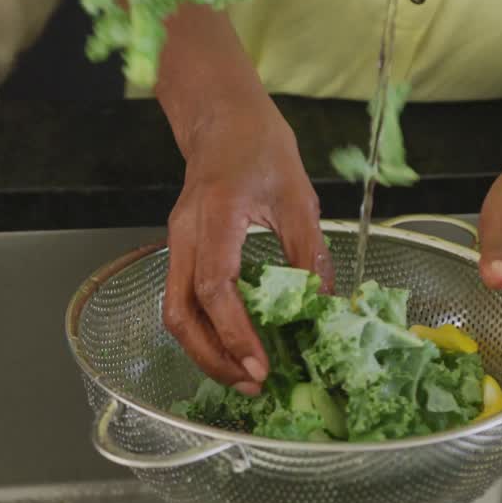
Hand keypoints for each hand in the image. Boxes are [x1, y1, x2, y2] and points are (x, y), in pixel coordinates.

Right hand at [164, 100, 331, 394]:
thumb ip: (309, 252)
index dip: (235, 332)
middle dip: (213, 357)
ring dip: (205, 351)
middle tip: (252, 385)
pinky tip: (232, 348)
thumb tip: (326, 308)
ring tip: (243, 376)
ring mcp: (176, 242)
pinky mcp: (180, 250)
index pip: (215, 286)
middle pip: (180, 312)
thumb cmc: (259, 145)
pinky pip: (181, 300)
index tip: (261, 365)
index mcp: (216, 214)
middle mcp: (185, 232)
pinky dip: (204, 333)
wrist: (221, 117)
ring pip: (174, 313)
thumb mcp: (297, 195)